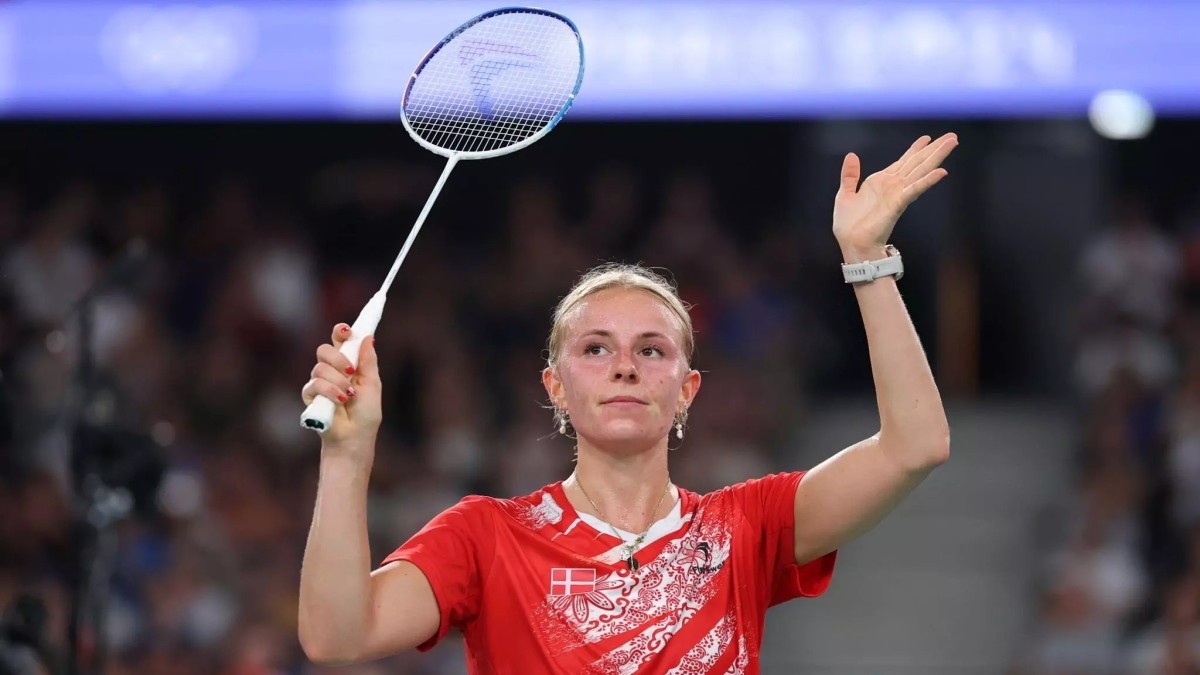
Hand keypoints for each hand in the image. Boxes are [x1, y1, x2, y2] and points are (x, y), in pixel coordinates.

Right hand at [301, 323, 382, 457]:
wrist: (354, 438)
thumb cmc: (365, 414)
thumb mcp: (372, 384)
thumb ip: (368, 361)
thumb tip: (368, 337)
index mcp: (348, 365)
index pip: (340, 341)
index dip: (340, 332)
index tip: (346, 331)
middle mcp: (332, 371)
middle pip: (324, 350)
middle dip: (337, 357)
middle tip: (350, 370)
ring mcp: (319, 383)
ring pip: (319, 367)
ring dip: (337, 381)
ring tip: (348, 395)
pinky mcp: (310, 397)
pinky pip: (313, 385)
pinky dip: (329, 391)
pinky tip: (340, 400)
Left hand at [832, 133, 957, 259]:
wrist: (852, 244)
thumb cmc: (849, 225)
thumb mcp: (845, 193)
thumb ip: (850, 175)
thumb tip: (851, 155)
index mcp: (881, 182)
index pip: (903, 161)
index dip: (916, 149)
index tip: (927, 138)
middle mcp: (893, 185)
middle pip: (918, 162)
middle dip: (934, 149)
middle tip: (952, 136)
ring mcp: (898, 194)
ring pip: (921, 170)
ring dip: (937, 156)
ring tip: (952, 143)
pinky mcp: (898, 204)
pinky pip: (915, 189)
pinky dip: (928, 180)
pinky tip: (941, 171)